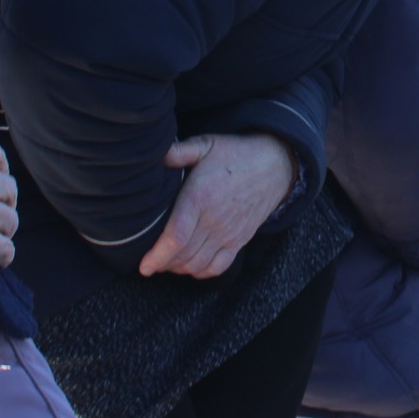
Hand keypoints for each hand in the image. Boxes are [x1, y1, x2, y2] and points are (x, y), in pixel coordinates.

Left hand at [139, 133, 295, 278]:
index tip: (143, 265)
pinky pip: (218, 267)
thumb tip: (155, 153)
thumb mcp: (206, 145)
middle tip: (149, 262)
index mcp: (200, 198)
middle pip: (183, 256)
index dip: (157, 256)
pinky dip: (201, 272)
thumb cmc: (236, 154)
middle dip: (162, 264)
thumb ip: (178, 151)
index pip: (175, 238)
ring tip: (166, 263)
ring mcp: (228, 233)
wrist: (275, 165)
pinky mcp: (239, 240)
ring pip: (198, 264)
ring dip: (179, 269)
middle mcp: (214, 220)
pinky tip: (190, 266)